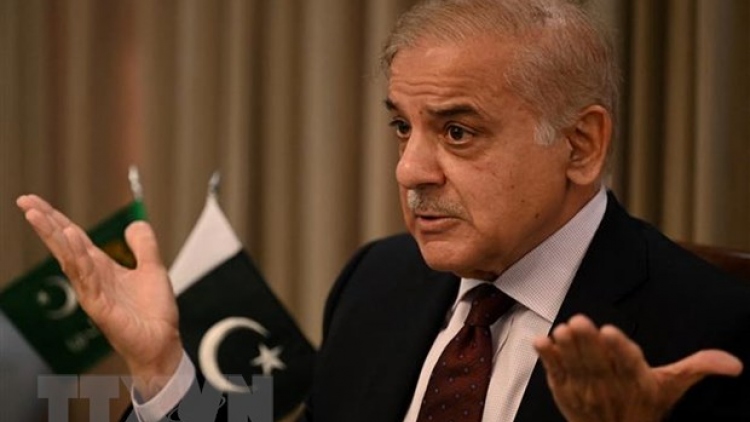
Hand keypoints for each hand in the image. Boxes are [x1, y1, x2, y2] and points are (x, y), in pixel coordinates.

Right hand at [17, 194, 182, 398]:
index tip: (35, 201)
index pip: (74, 238)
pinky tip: (67, 241)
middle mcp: (92, 278)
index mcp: (102, 268)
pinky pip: (85, 278)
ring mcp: (92, 292)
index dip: (56, 219)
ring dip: (53, 235)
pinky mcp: (99, 307)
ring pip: (68, 258)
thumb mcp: (152, 269)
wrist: (162, 342)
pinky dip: (76, 258)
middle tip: (24, 201)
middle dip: (45, 223)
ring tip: (37, 214)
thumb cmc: (154, 313)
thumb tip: (135, 223)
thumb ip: (144, 246)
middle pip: (64, 244)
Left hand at [533, 314, 742, 421]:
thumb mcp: (672, 385)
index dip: (618, 348)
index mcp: (636, 380)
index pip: (628, 362)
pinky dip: (547, 359)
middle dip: (588, 342)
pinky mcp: (564, 390)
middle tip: (579, 322)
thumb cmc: (645, 405)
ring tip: (562, 330)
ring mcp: (584, 389)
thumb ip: (698, 367)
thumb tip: (736, 364)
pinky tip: (540, 342)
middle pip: (598, 361)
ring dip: (567, 348)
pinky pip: (554, 373)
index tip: (610, 332)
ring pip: (575, 365)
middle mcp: (610, 386)